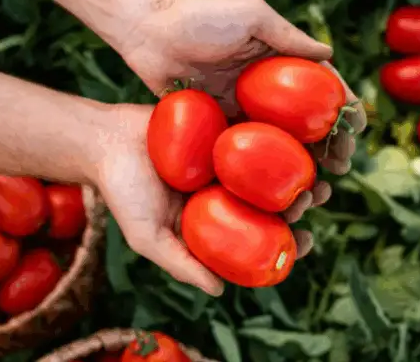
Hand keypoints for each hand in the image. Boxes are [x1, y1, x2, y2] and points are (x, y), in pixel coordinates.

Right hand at [95, 104, 316, 295]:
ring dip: (297, 171)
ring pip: (271, 168)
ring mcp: (227, 159)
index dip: (283, 243)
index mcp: (214, 221)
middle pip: (271, 202)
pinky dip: (279, 136)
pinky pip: (256, 132)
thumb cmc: (122, 191)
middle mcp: (225, 192)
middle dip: (299, 204)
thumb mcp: (147, 236)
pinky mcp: (223, 127)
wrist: (103, 139)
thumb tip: (221, 291)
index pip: (255, 238)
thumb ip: (181, 263)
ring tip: (316, 172)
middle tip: (311, 199)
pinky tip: (300, 136)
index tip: (303, 243)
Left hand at [118, 0, 366, 213]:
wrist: (147, 30)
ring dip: (302, 165)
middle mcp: (265, 89)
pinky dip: (262, 172)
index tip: (359, 127)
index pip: (321, 87)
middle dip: (330, 144)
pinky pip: (245, 153)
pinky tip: (275, 190)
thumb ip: (287, 36)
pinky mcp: (217, 126)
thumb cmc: (200, 15)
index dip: (343, 107)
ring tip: (317, 186)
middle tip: (342, 167)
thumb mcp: (251, 16)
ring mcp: (242, 109)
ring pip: (280, 144)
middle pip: (306, 122)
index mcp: (279, 61)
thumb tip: (329, 56)